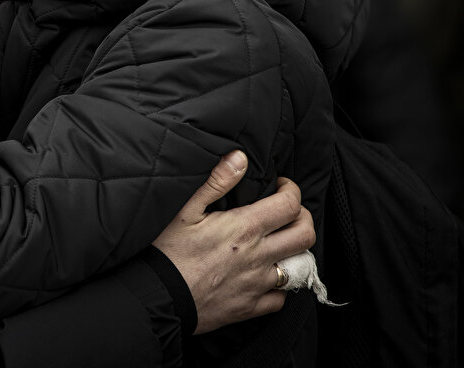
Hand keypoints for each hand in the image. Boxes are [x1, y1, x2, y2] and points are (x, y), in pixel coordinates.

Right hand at [153, 151, 315, 333]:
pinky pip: (280, 298)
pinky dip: (278, 286)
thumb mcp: (185, 209)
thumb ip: (216, 181)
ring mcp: (257, 284)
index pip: (289, 204)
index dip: (291, 190)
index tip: (280, 186)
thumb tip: (239, 157)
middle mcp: (258, 255)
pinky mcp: (251, 307)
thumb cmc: (167, 251)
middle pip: (305, 234)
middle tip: (287, 212)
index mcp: (244, 228)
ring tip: (277, 243)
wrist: (157, 296)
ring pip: (298, 266)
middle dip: (302, 217)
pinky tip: (265, 276)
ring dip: (292, 252)